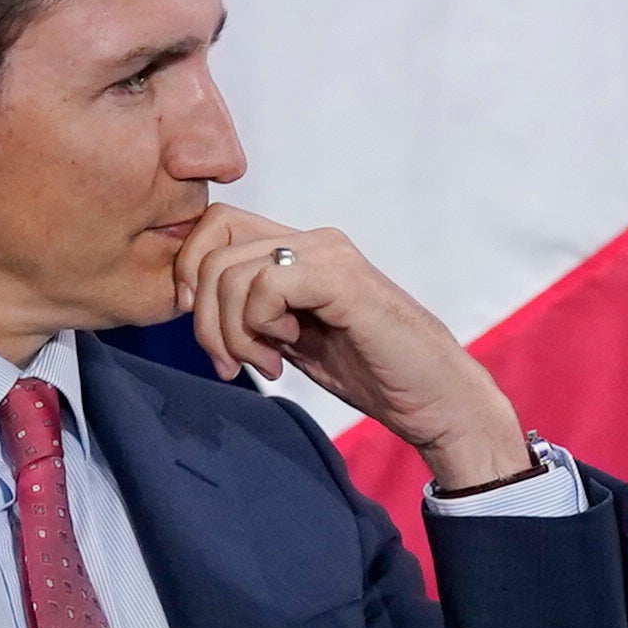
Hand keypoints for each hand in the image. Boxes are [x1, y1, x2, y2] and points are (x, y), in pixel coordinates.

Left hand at [173, 205, 537, 494]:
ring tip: (268, 364)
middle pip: (212, 248)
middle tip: (231, 364)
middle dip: (204, 317)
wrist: (437, 400)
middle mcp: (314, 241)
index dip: (190, 274)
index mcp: (301, 250)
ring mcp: (329, 255)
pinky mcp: (341, 278)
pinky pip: (265, 286)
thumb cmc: (375, 374)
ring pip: (231, 272)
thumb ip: (252, 312)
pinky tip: (287, 354)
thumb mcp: (293, 338)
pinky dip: (260, 327)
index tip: (210, 333)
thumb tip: (191, 301)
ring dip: (232, 332)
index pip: (216, 227)